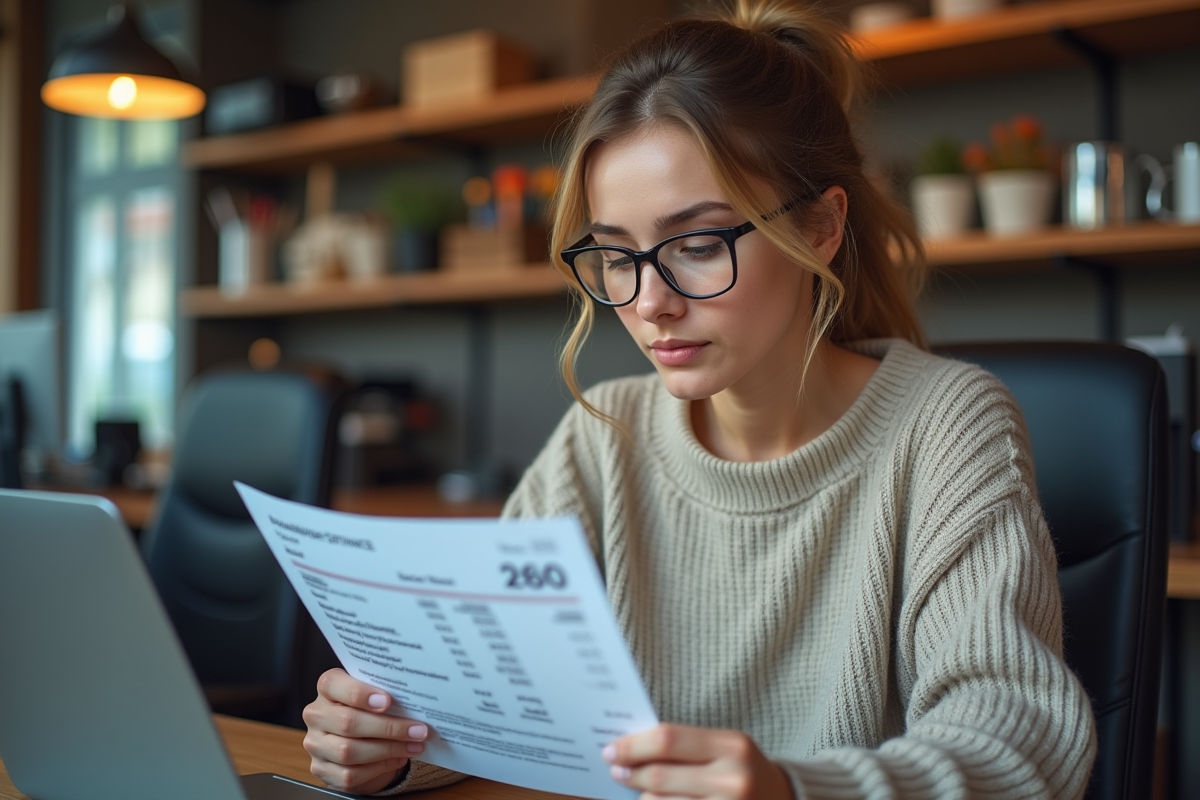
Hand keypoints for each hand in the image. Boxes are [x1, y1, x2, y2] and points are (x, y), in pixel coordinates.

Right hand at [301, 668, 429, 793]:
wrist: (355, 738)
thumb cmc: (367, 709)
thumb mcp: (372, 694)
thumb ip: (384, 693)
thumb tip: (414, 700)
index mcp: (327, 688)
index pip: (333, 684)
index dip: (360, 693)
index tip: (387, 701)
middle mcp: (316, 714)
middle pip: (348, 722)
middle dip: (388, 727)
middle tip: (417, 730)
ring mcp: (315, 744)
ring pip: (349, 751)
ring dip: (387, 750)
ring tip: (413, 746)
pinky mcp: (320, 769)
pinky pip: (349, 774)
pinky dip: (378, 768)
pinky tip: (398, 759)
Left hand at [602, 723, 793, 799]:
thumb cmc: (742, 771)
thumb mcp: (724, 749)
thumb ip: (685, 746)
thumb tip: (630, 749)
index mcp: (732, 746)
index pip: (668, 739)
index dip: (633, 746)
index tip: (612, 750)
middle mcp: (734, 779)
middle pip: (660, 776)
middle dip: (631, 774)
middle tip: (616, 772)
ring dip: (644, 799)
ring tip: (641, 793)